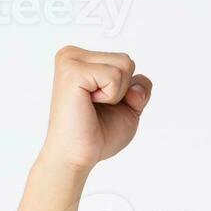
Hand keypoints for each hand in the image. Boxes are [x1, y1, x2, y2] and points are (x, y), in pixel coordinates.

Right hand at [38, 45, 152, 171]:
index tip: (101, 105)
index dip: (126, 91)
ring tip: (92, 106)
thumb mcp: (129, 106)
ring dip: (116, 94)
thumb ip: (140, 87)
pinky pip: (114, 76)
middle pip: (127, 61)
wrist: (77, 156)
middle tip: (97, 108)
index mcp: (81, 59)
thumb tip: (135, 85)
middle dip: (123, 91)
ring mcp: (70, 60)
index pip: (126, 62)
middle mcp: (72, 54)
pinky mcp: (72, 72)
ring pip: (124, 65)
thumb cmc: (98, 134)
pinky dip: (111, 96)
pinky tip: (89, 104)